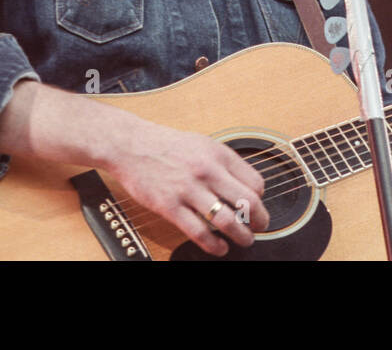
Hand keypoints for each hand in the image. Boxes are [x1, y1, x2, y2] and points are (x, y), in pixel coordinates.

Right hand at [107, 121, 269, 256]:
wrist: (131, 145)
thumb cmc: (168, 145)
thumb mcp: (203, 144)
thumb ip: (224, 163)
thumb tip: (246, 185)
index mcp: (219, 154)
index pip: (255, 182)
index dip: (260, 199)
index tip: (257, 206)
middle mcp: (207, 171)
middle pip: (248, 202)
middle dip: (260, 220)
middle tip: (261, 227)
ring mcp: (189, 190)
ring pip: (227, 220)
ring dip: (241, 236)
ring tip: (245, 240)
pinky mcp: (169, 206)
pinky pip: (198, 232)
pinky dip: (214, 244)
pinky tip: (219, 247)